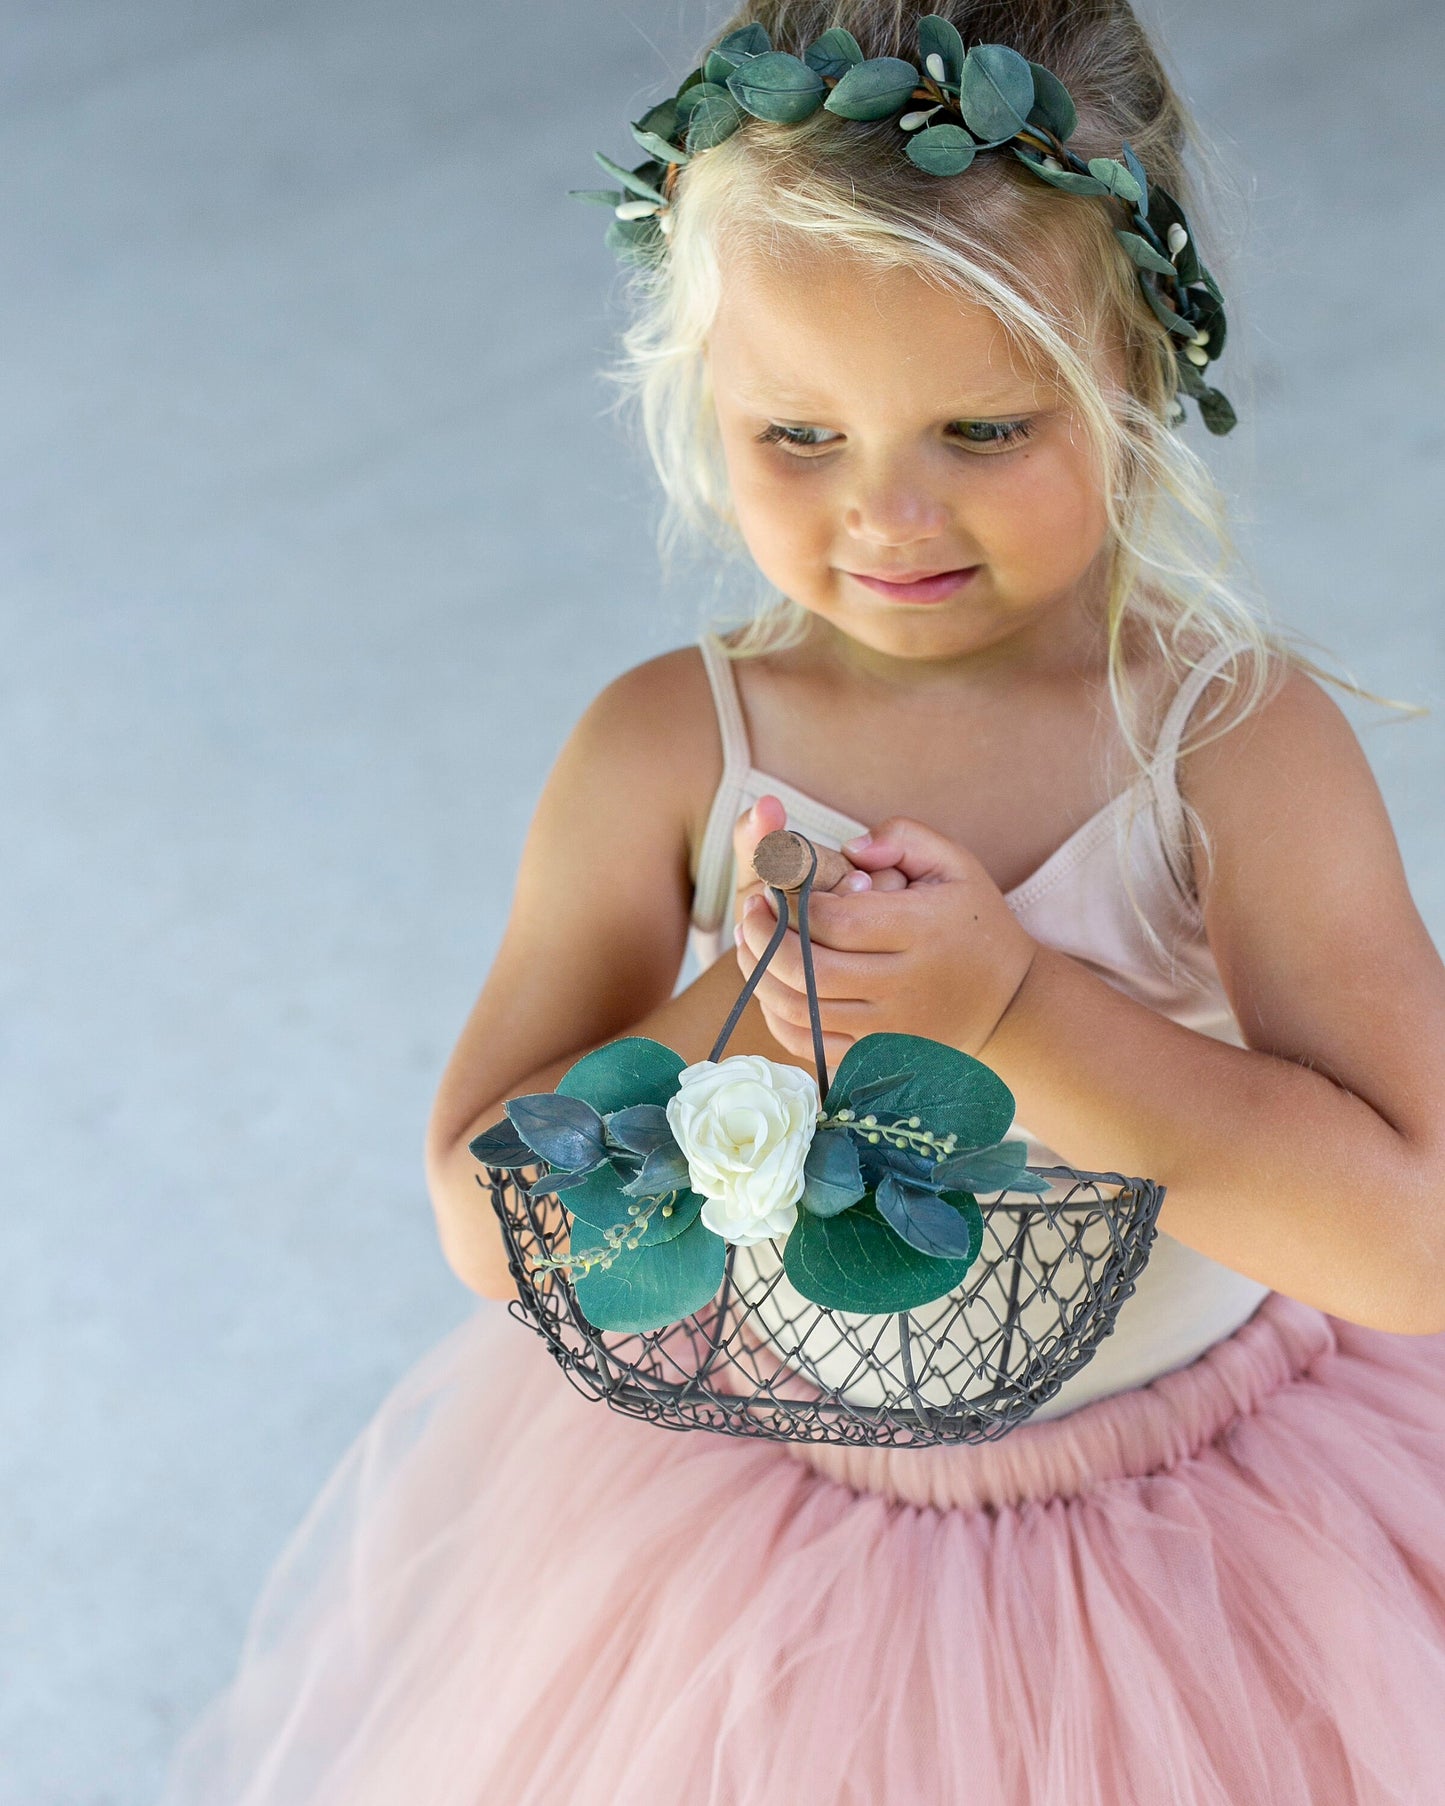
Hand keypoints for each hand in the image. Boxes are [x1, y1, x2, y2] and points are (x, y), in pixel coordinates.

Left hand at [735, 815, 1038, 1066]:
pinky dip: (780, 1019)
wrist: (1010, 1006)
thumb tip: (850, 847)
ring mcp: (890, 1029)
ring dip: (762, 978)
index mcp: (922, 930)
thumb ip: (904, 838)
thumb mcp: (956, 865)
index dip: (791, 903)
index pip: (836, 920)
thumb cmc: (974, 924)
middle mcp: (906, 985)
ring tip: (750, 945)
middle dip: (766, 939)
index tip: (771, 885)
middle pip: (812, 970)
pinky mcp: (878, 1059)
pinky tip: (772, 988)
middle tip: (750, 913)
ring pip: (804, 1011)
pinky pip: (811, 1047)